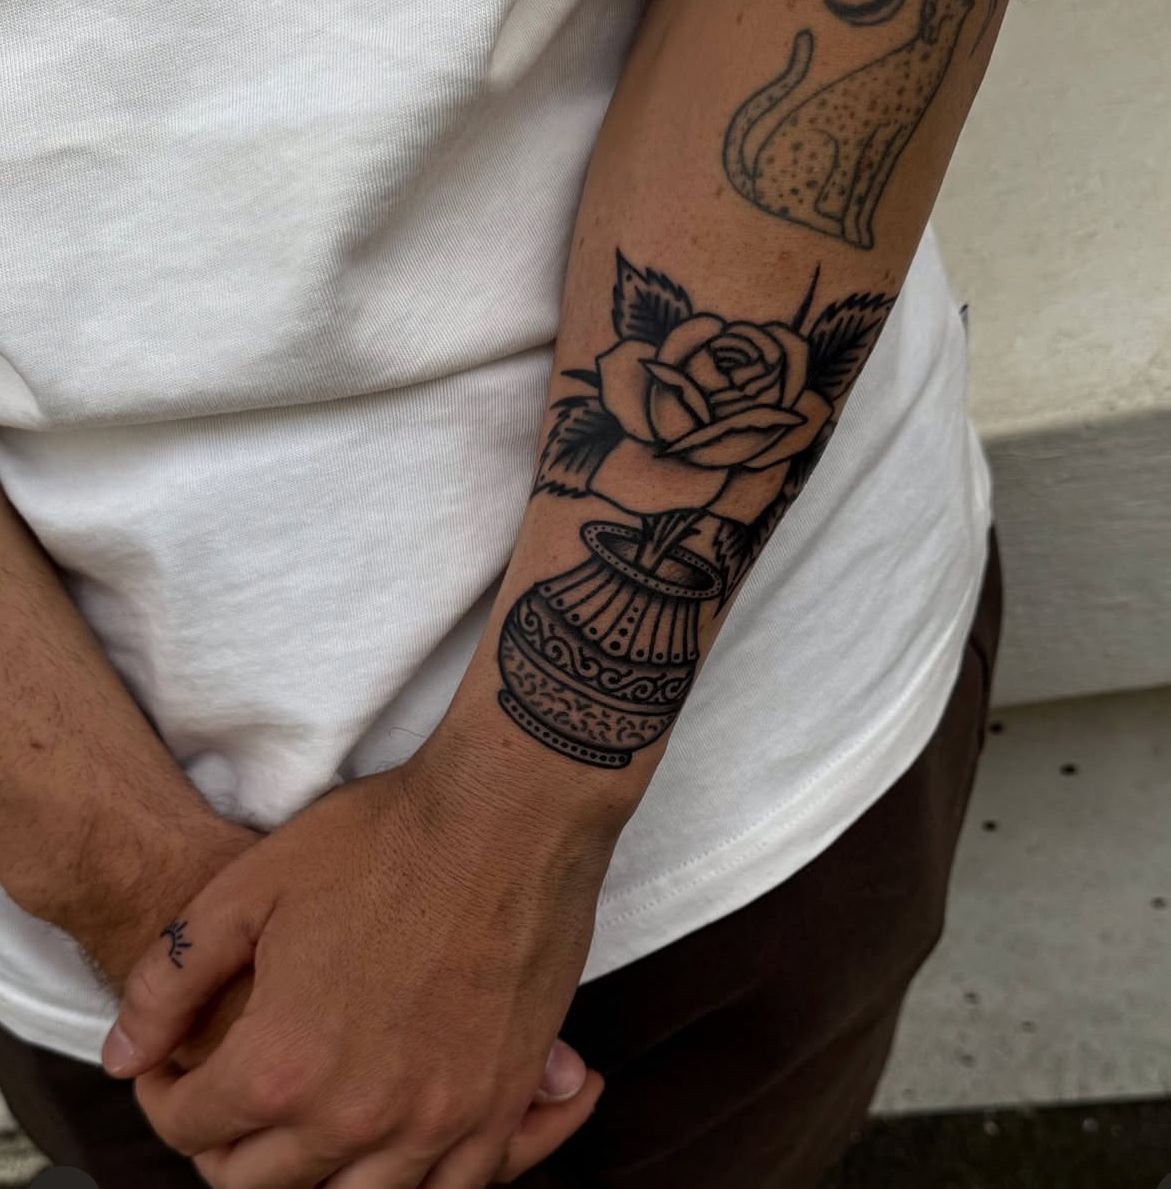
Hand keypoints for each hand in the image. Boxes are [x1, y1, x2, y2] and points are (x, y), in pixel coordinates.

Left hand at [102, 756, 616, 1186]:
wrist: (506, 814)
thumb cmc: (383, 838)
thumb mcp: (251, 885)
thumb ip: (170, 979)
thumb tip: (121, 1053)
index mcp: (284, 1065)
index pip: (190, 1128)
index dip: (166, 1093)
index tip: (175, 1063)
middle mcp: (358, 1116)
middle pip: (259, 1184)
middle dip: (226, 1144)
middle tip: (234, 1092)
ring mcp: (440, 1120)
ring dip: (316, 1173)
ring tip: (311, 1120)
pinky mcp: (503, 1102)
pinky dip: (418, 1180)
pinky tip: (404, 1143)